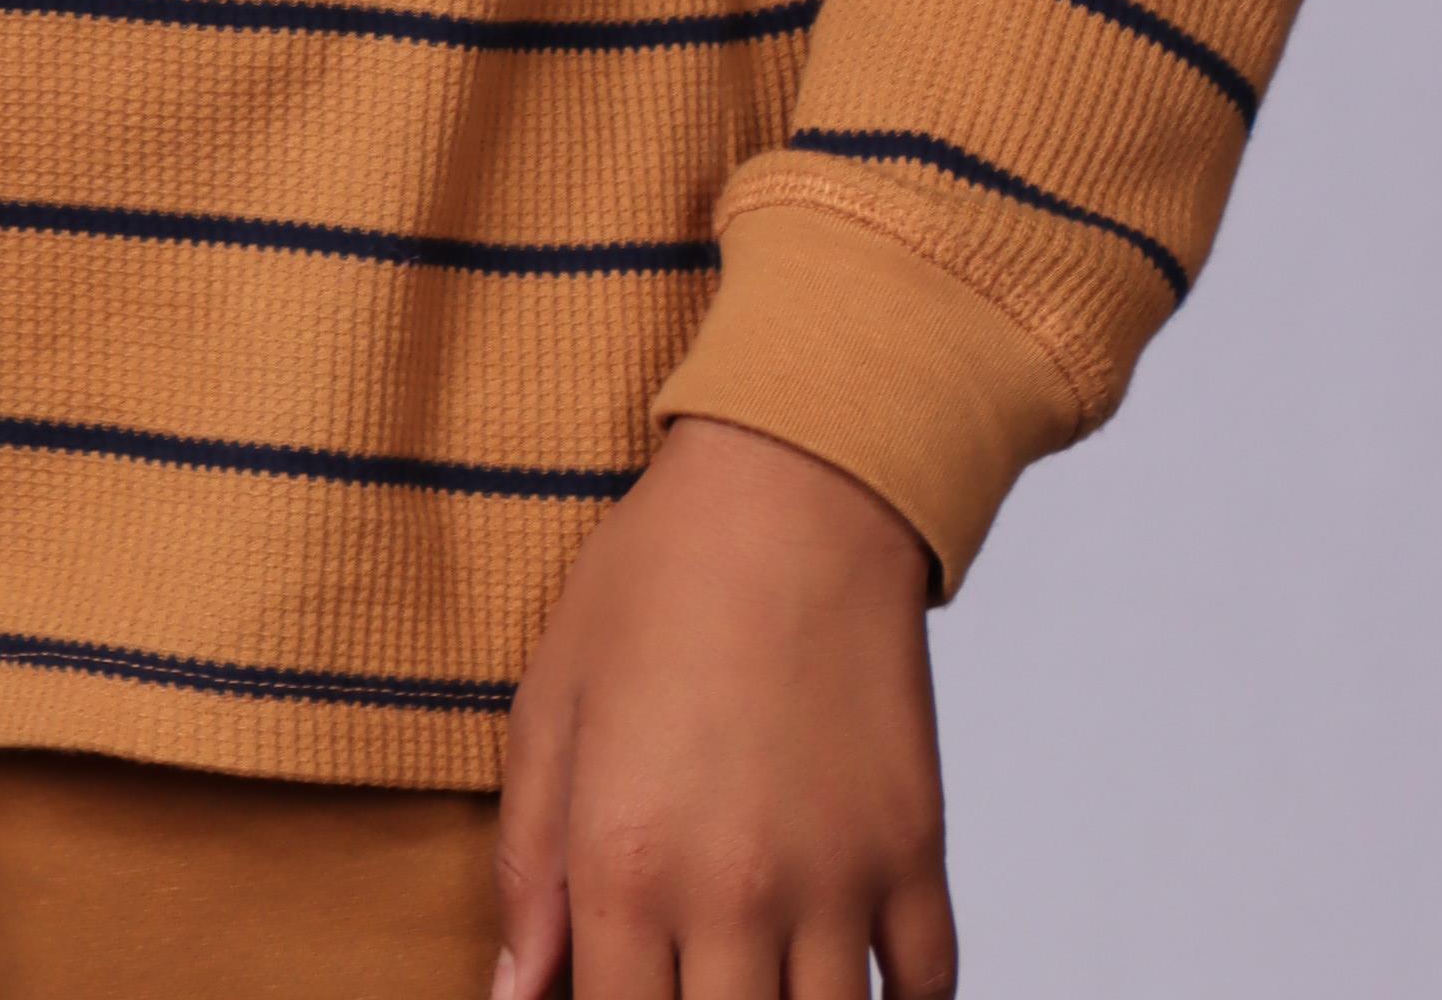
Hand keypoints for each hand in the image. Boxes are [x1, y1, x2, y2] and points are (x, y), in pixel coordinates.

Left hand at [493, 413, 957, 998]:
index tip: (612, 989)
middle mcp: (735, 895)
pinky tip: (853, 984)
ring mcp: (836, 881)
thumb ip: (528, 864)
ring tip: (756, 974)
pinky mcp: (914, 853)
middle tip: (686, 969)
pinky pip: (926, 991)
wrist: (794, 492)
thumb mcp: (550, 703)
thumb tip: (515, 994)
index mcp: (627, 864)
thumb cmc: (654, 582)